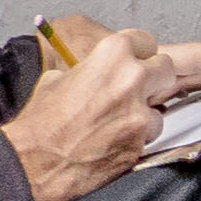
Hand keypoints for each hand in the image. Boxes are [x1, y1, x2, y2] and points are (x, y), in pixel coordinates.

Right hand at [2, 29, 175, 200]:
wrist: (36, 160)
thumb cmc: (42, 121)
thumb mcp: (57, 78)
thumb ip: (89, 68)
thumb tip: (98, 69)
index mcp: (111, 55)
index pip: (145, 40)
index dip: (139, 51)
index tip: (136, 59)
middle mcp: (132, 79)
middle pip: (164, 68)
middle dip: (153, 77)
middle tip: (134, 88)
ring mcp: (141, 111)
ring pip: (161, 104)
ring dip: (144, 110)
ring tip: (115, 119)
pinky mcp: (144, 139)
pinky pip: (152, 131)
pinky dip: (139, 134)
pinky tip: (115, 137)